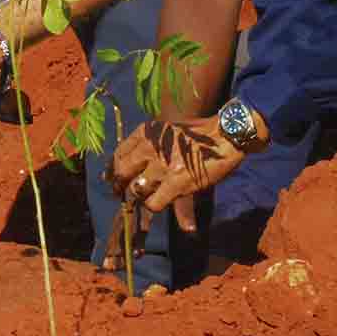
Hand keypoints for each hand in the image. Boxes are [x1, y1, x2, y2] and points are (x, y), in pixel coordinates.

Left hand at [108, 116, 246, 213]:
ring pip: (136, 190)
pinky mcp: (175, 183)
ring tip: (150, 195)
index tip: (112, 179)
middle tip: (122, 194)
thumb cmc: (196, 135)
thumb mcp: (165, 130)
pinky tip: (161, 202)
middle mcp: (149, 147)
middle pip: (122, 173)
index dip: (113, 170)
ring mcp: (162, 166)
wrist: (224, 135)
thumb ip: (144, 145)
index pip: (118, 154)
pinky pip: (154, 202)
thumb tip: (122, 165)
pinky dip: (155, 205)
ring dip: (141, 196)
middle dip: (120, 186)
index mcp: (145, 133)